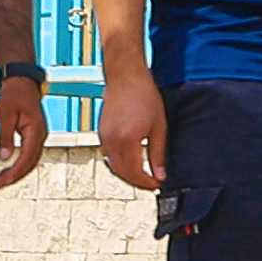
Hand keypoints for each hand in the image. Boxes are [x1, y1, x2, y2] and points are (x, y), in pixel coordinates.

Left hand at [0, 71, 46, 190]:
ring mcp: (39, 137)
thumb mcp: (4, 114)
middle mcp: (41, 136)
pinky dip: (19, 164)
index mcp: (36, 131)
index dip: (14, 172)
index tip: (1, 180)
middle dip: (14, 176)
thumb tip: (4, 158)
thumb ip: (5, 137)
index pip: (27, 158)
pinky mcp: (34, 136)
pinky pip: (29, 155)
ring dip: (16, 173)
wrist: (22, 81)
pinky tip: (8, 170)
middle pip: (30, 164)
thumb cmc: (13, 95)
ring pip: (30, 161)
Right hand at [99, 70, 164, 194]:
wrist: (126, 76)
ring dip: (127, 174)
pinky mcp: (101, 132)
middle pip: (122, 173)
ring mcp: (104, 137)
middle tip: (151, 183)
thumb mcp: (159, 126)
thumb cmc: (144, 96)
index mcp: (127, 140)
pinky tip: (131, 161)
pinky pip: (108, 156)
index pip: (135, 173)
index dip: (146, 183)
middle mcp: (112, 141)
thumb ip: (158, 154)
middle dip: (136, 182)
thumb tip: (160, 175)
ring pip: (113, 166)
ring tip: (143, 175)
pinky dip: (119, 163)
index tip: (157, 184)